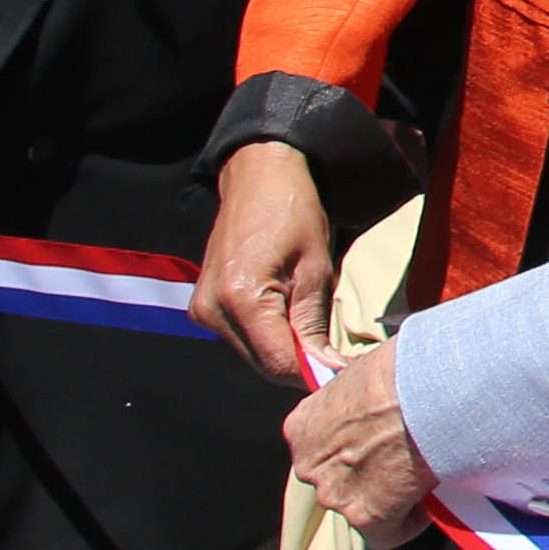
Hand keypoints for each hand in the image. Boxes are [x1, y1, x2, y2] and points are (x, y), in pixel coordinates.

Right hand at [196, 140, 337, 392]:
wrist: (258, 177)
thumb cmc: (292, 212)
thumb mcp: (316, 269)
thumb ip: (314, 325)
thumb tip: (326, 370)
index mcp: (241, 299)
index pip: (279, 363)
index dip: (314, 373)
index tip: (345, 372)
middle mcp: (213, 310)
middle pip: (264, 364)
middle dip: (302, 366)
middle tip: (337, 357)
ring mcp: (203, 310)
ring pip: (253, 355)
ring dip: (285, 353)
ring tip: (315, 335)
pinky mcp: (203, 307)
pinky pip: (242, 339)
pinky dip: (268, 338)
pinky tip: (290, 322)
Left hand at [286, 337, 434, 546]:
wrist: (423, 392)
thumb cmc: (401, 371)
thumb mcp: (362, 375)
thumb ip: (358, 399)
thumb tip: (379, 401)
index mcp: (302, 426)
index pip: (322, 448)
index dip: (354, 448)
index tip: (378, 442)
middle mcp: (309, 464)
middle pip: (339, 480)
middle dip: (368, 474)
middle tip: (403, 458)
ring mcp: (335, 494)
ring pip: (362, 507)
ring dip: (389, 495)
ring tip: (420, 475)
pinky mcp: (366, 518)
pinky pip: (387, 535)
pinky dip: (409, 523)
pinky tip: (428, 502)